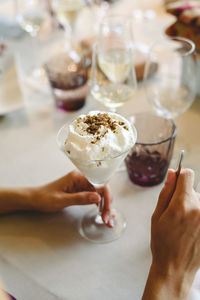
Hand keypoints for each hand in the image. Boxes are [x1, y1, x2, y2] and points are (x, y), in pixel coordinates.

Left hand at [32, 170, 112, 226]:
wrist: (35, 199)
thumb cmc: (45, 198)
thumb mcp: (62, 200)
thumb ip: (80, 198)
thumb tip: (98, 198)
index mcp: (78, 176)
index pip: (100, 184)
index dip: (106, 197)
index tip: (107, 210)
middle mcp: (82, 178)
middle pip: (102, 189)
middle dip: (107, 204)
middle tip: (108, 219)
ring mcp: (82, 184)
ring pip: (100, 194)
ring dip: (105, 206)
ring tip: (106, 219)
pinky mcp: (81, 190)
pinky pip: (94, 196)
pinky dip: (99, 205)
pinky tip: (101, 213)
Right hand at [150, 168, 199, 297]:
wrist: (175, 268)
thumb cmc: (163, 243)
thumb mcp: (157, 215)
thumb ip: (166, 192)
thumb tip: (172, 173)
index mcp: (183, 204)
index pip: (187, 175)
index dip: (179, 177)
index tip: (175, 184)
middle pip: (194, 190)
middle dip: (184, 196)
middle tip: (175, 214)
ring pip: (199, 202)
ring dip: (192, 208)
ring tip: (184, 226)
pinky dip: (197, 217)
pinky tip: (191, 230)